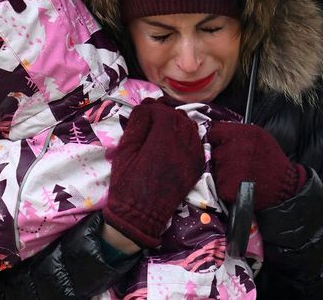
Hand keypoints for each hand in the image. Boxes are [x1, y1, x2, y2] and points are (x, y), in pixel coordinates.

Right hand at [104, 99, 203, 247]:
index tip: (143, 110)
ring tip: (164, 126)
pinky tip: (177, 138)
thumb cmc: (127, 184)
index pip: (164, 112)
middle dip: (166, 113)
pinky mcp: (197, 167)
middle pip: (180, 118)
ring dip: (179, 122)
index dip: (153, 108)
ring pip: (191, 128)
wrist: (140, 214)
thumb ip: (136, 126)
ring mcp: (193, 157)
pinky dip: (188, 136)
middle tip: (152, 115)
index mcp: (162, 142)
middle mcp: (182, 146)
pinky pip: (197, 143)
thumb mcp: (124, 152)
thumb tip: (144, 108)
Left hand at [208, 121, 306, 209]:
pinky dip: (226, 187)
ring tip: (239, 174)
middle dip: (220, 157)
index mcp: (243, 134)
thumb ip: (237, 131)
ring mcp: (229, 169)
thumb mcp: (259, 136)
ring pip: (214, 169)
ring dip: (222, 173)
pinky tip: (239, 185)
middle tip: (235, 162)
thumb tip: (215, 130)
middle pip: (212, 151)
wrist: (285, 185)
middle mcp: (234, 149)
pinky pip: (218, 186)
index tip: (217, 142)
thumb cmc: (272, 160)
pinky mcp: (228, 187)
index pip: (213, 131)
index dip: (214, 138)